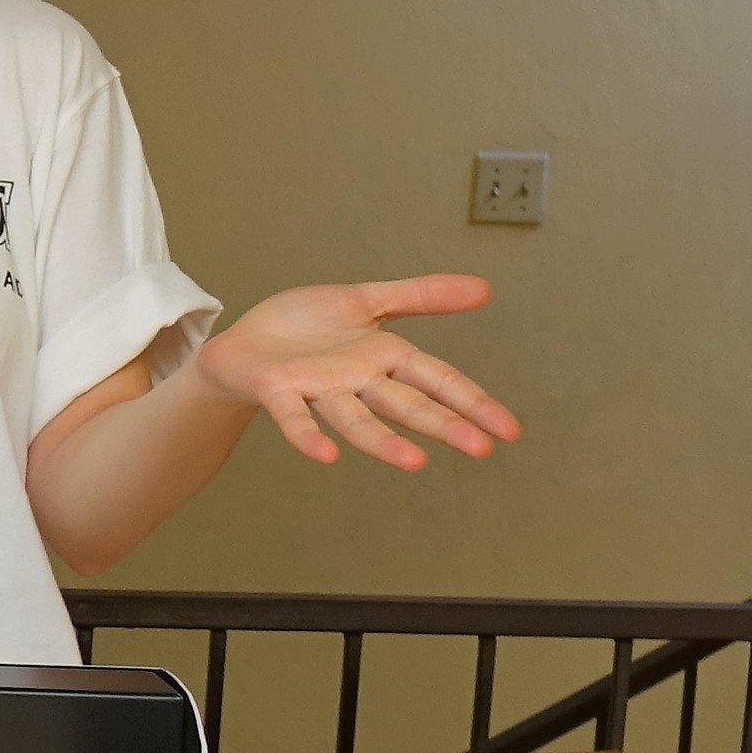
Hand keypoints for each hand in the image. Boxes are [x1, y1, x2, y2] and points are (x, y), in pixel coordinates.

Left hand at [188, 276, 520, 471]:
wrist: (242, 341)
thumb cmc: (303, 326)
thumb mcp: (367, 300)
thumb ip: (422, 296)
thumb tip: (485, 289)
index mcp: (383, 358)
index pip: (438, 379)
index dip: (472, 401)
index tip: (509, 430)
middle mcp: (356, 381)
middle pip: (406, 404)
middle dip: (444, 425)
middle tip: (481, 450)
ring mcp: (319, 389)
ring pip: (357, 419)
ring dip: (384, 442)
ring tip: (414, 463)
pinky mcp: (278, 390)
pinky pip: (295, 416)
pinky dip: (309, 436)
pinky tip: (326, 457)